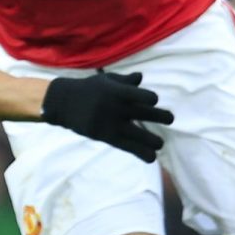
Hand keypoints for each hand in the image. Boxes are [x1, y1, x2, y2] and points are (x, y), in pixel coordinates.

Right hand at [41, 72, 174, 162]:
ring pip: (139, 134)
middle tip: (170, 119)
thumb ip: (124, 81)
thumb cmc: (88, 89)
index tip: (153, 102)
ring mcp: (111, 123)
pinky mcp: (106, 136)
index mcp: (116, 91)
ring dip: (154, 140)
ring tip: (160, 143)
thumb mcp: (105, 80)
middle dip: (161, 117)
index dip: (150, 99)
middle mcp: (116, 108)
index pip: (140, 95)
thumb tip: (141, 77)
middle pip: (145, 113)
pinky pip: (127, 146)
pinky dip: (141, 152)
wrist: (63, 103)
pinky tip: (152, 157)